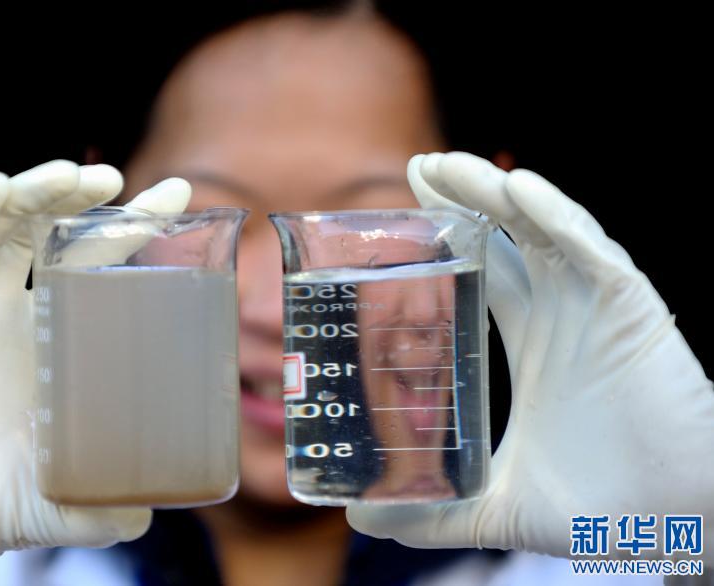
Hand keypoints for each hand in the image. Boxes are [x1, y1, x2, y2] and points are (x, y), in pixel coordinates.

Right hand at [0, 161, 190, 584]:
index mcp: (49, 345)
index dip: (132, 229)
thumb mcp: (49, 507)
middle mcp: (7, 317)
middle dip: (82, 198)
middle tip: (118, 179)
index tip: (180, 198)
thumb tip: (152, 513)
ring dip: (32, 194)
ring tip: (72, 177)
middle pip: (48, 234)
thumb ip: (99, 511)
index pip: (95, 267)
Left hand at [347, 152, 713, 560]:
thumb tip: (361, 517)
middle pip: (506, 236)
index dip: (449, 239)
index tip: (401, 218)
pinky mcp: (631, 311)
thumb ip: (430, 509)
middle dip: (463, 198)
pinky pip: (591, 250)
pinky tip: (518, 188)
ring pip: (543, 229)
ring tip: (443, 165)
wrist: (671, 526)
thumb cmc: (598, 506)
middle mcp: (562, 315)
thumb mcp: (492, 503)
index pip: (484, 272)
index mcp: (533, 344)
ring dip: (495, 191)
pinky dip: (556, 217)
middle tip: (416, 167)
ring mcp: (596, 308)